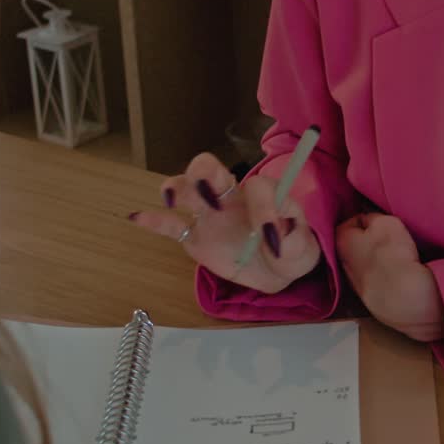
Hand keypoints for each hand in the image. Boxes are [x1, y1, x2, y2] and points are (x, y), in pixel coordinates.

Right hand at [130, 153, 319, 293]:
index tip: (271, 237)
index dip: (264, 208)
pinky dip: (155, 220)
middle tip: (205, 186)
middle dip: (205, 171)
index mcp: (263, 193)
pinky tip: (139, 217)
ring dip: (179, 190)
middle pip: (211, 170)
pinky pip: (172, 227)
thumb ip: (293, 236)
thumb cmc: (292, 250)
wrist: (278, 272)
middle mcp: (232, 197)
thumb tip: (275, 234)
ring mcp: (211, 216)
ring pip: (187, 191)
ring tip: (173, 199)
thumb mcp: (304, 247)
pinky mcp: (196, 238)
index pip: (258, 187)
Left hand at [335, 213, 443, 342]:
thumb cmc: (392, 254)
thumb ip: (372, 217)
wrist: (403, 295)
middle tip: (388, 237)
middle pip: (354, 244)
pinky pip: (375, 280)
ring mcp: (355, 285)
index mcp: (341, 241)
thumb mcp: (385, 222)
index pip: (350, 221)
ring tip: (395, 257)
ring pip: (364, 264)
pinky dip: (383, 276)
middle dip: (368, 239)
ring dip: (376, 259)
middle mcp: (341, 264)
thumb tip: (368, 221)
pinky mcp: (369, 300)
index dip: (366, 218)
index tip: (379, 220)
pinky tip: (397, 275)